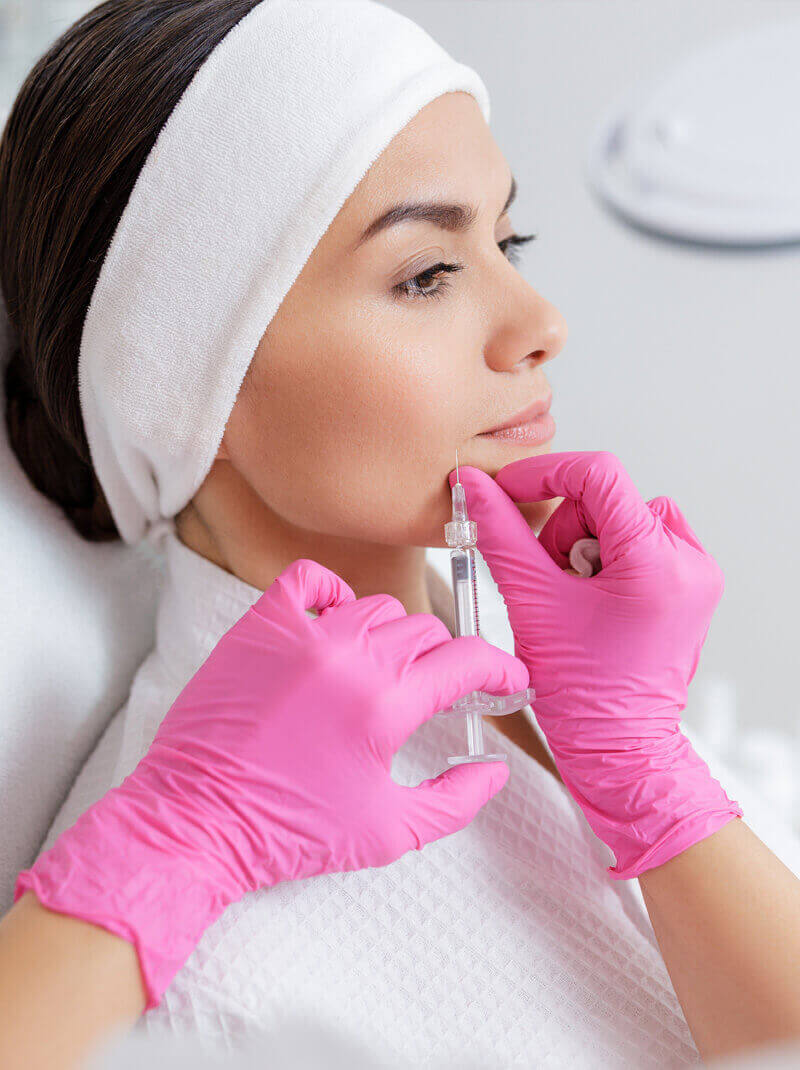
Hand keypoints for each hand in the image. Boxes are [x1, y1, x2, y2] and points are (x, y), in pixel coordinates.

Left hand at [16, 558, 527, 1007]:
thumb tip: (494, 770)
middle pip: (426, 631)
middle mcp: (350, 657)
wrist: (196, 822)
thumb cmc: (290, 832)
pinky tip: (334, 622)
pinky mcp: (259, 627)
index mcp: (387, 704)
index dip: (500, 667)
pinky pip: (308, 579)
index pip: (467, 657)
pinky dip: (332, 591)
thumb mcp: (390, 833)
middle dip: (444, 661)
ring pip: (376, 607)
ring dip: (393, 635)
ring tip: (381, 669)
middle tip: (436, 691)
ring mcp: (301, 635)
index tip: (505, 679)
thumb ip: (456, 801)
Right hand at [452, 451, 740, 878]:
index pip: (600, 475)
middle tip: (548, 577)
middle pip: (610, 499)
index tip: (509, 492)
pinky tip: (593, 597)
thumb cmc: (580, 692)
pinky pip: (645, 540)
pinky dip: (610, 556)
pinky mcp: (693, 586)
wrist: (619, 747)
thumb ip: (500, 535)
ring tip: (572, 595)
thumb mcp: (531, 602)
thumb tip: (475, 485)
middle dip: (566, 529)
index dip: (546, 475)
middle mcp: (689, 563)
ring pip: (626, 517)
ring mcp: (697, 575)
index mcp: (656, 564)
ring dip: (586, 542)